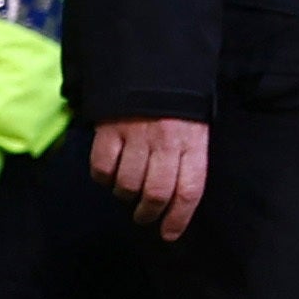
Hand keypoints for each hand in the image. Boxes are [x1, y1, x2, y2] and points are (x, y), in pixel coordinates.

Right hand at [90, 113, 210, 235]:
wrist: (150, 64)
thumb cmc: (177, 102)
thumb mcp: (196, 125)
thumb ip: (189, 156)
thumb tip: (179, 197)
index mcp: (193, 142)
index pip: (190, 189)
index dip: (179, 217)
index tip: (169, 233)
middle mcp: (166, 142)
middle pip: (157, 193)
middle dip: (149, 212)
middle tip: (144, 216)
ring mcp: (136, 136)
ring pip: (127, 184)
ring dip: (126, 195)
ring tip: (128, 193)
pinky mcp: (108, 130)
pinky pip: (102, 168)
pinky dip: (104, 178)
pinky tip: (110, 174)